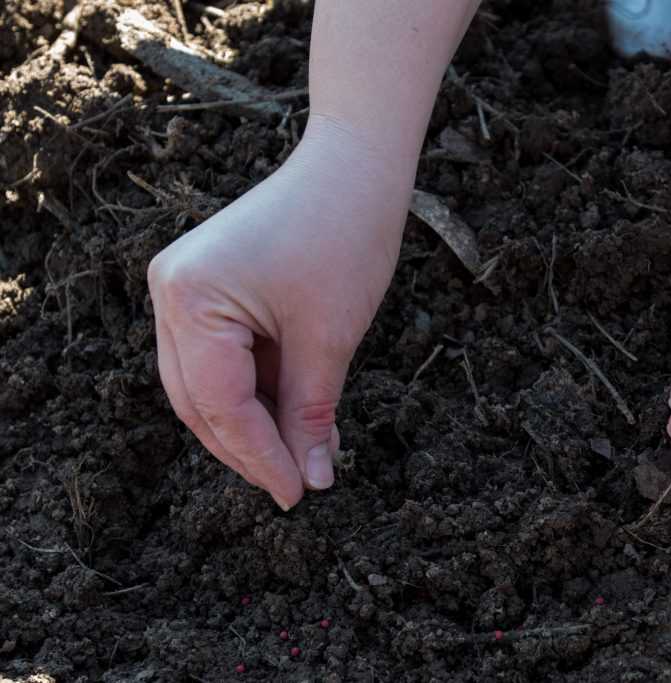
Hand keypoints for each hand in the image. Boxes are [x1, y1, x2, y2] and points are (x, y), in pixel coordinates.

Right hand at [148, 115, 412, 509]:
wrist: (354, 169)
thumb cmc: (346, 236)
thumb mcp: (329, 338)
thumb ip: (311, 413)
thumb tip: (310, 480)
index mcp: (190, 296)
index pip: (218, 403)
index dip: (259, 456)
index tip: (295, 495)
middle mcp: (170, 292)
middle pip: (200, 400)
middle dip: (248, 446)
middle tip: (295, 484)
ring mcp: (182, 287)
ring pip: (207, 385)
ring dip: (253, 422)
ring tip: (302, 454)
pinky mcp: (206, 287)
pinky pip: (223, 357)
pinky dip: (256, 390)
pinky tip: (295, 416)